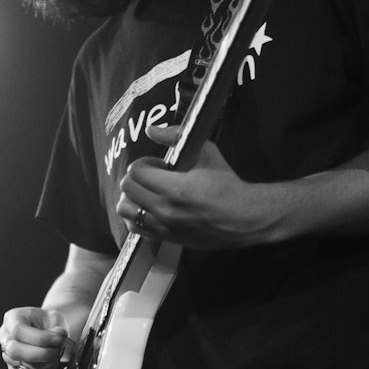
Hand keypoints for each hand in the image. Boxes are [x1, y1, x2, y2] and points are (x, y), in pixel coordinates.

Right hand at [0, 305, 69, 368]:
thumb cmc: (47, 322)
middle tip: (58, 349)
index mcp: (12, 318)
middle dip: (42, 354)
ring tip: (56, 353)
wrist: (47, 330)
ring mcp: (7, 355)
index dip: (40, 338)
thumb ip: (56, 328)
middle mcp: (5, 337)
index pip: (18, 331)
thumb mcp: (54, 318)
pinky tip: (51, 361)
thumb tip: (58, 337)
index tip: (58, 339)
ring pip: (23, 366)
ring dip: (46, 362)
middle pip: (14, 351)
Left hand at [118, 129, 285, 248]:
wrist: (243, 218)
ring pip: (125, 210)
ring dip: (132, 197)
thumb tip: (151, 129)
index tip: (158, 165)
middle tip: (152, 177)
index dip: (144, 163)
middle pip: (127, 189)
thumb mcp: (207, 152)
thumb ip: (176, 137)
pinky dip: (135, 216)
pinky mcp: (166, 238)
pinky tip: (148, 209)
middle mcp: (166, 210)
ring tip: (147, 193)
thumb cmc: (227, 184)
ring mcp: (164, 227)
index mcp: (177, 189)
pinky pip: (134, 228)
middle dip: (136, 177)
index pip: (136, 172)